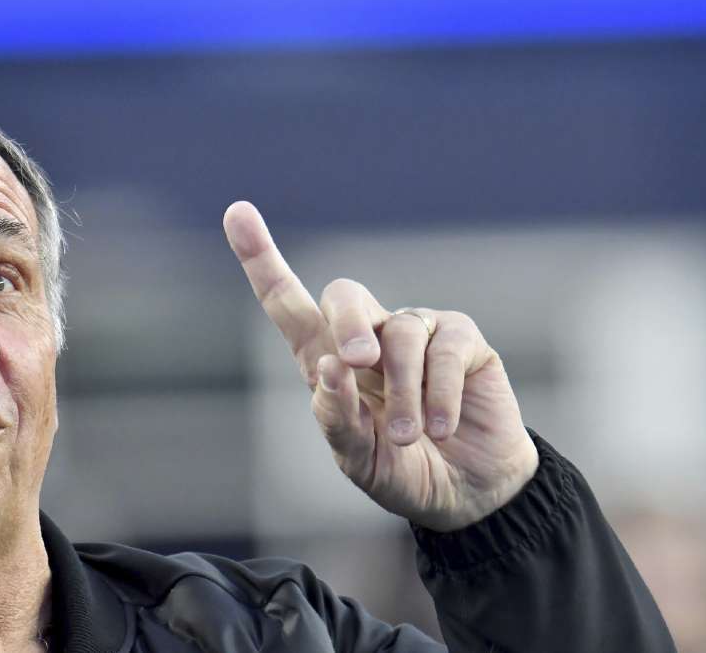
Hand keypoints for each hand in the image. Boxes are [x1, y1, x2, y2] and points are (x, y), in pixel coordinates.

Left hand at [223, 201, 538, 531]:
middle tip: (358, 362)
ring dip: (402, 392)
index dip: (261, 258)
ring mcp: (416, 332)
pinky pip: (445, 348)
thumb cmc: (403, 471)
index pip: (286, 302)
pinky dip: (439, 393)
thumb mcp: (357, 460)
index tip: (236, 212)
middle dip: (348, 322)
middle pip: (343, 294)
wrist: (469, 494)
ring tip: (407, 436)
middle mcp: (369, 336)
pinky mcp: (461, 340)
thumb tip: (330, 369)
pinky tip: (442, 428)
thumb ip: (337, 421)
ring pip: (400, 334)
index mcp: (326, 359)